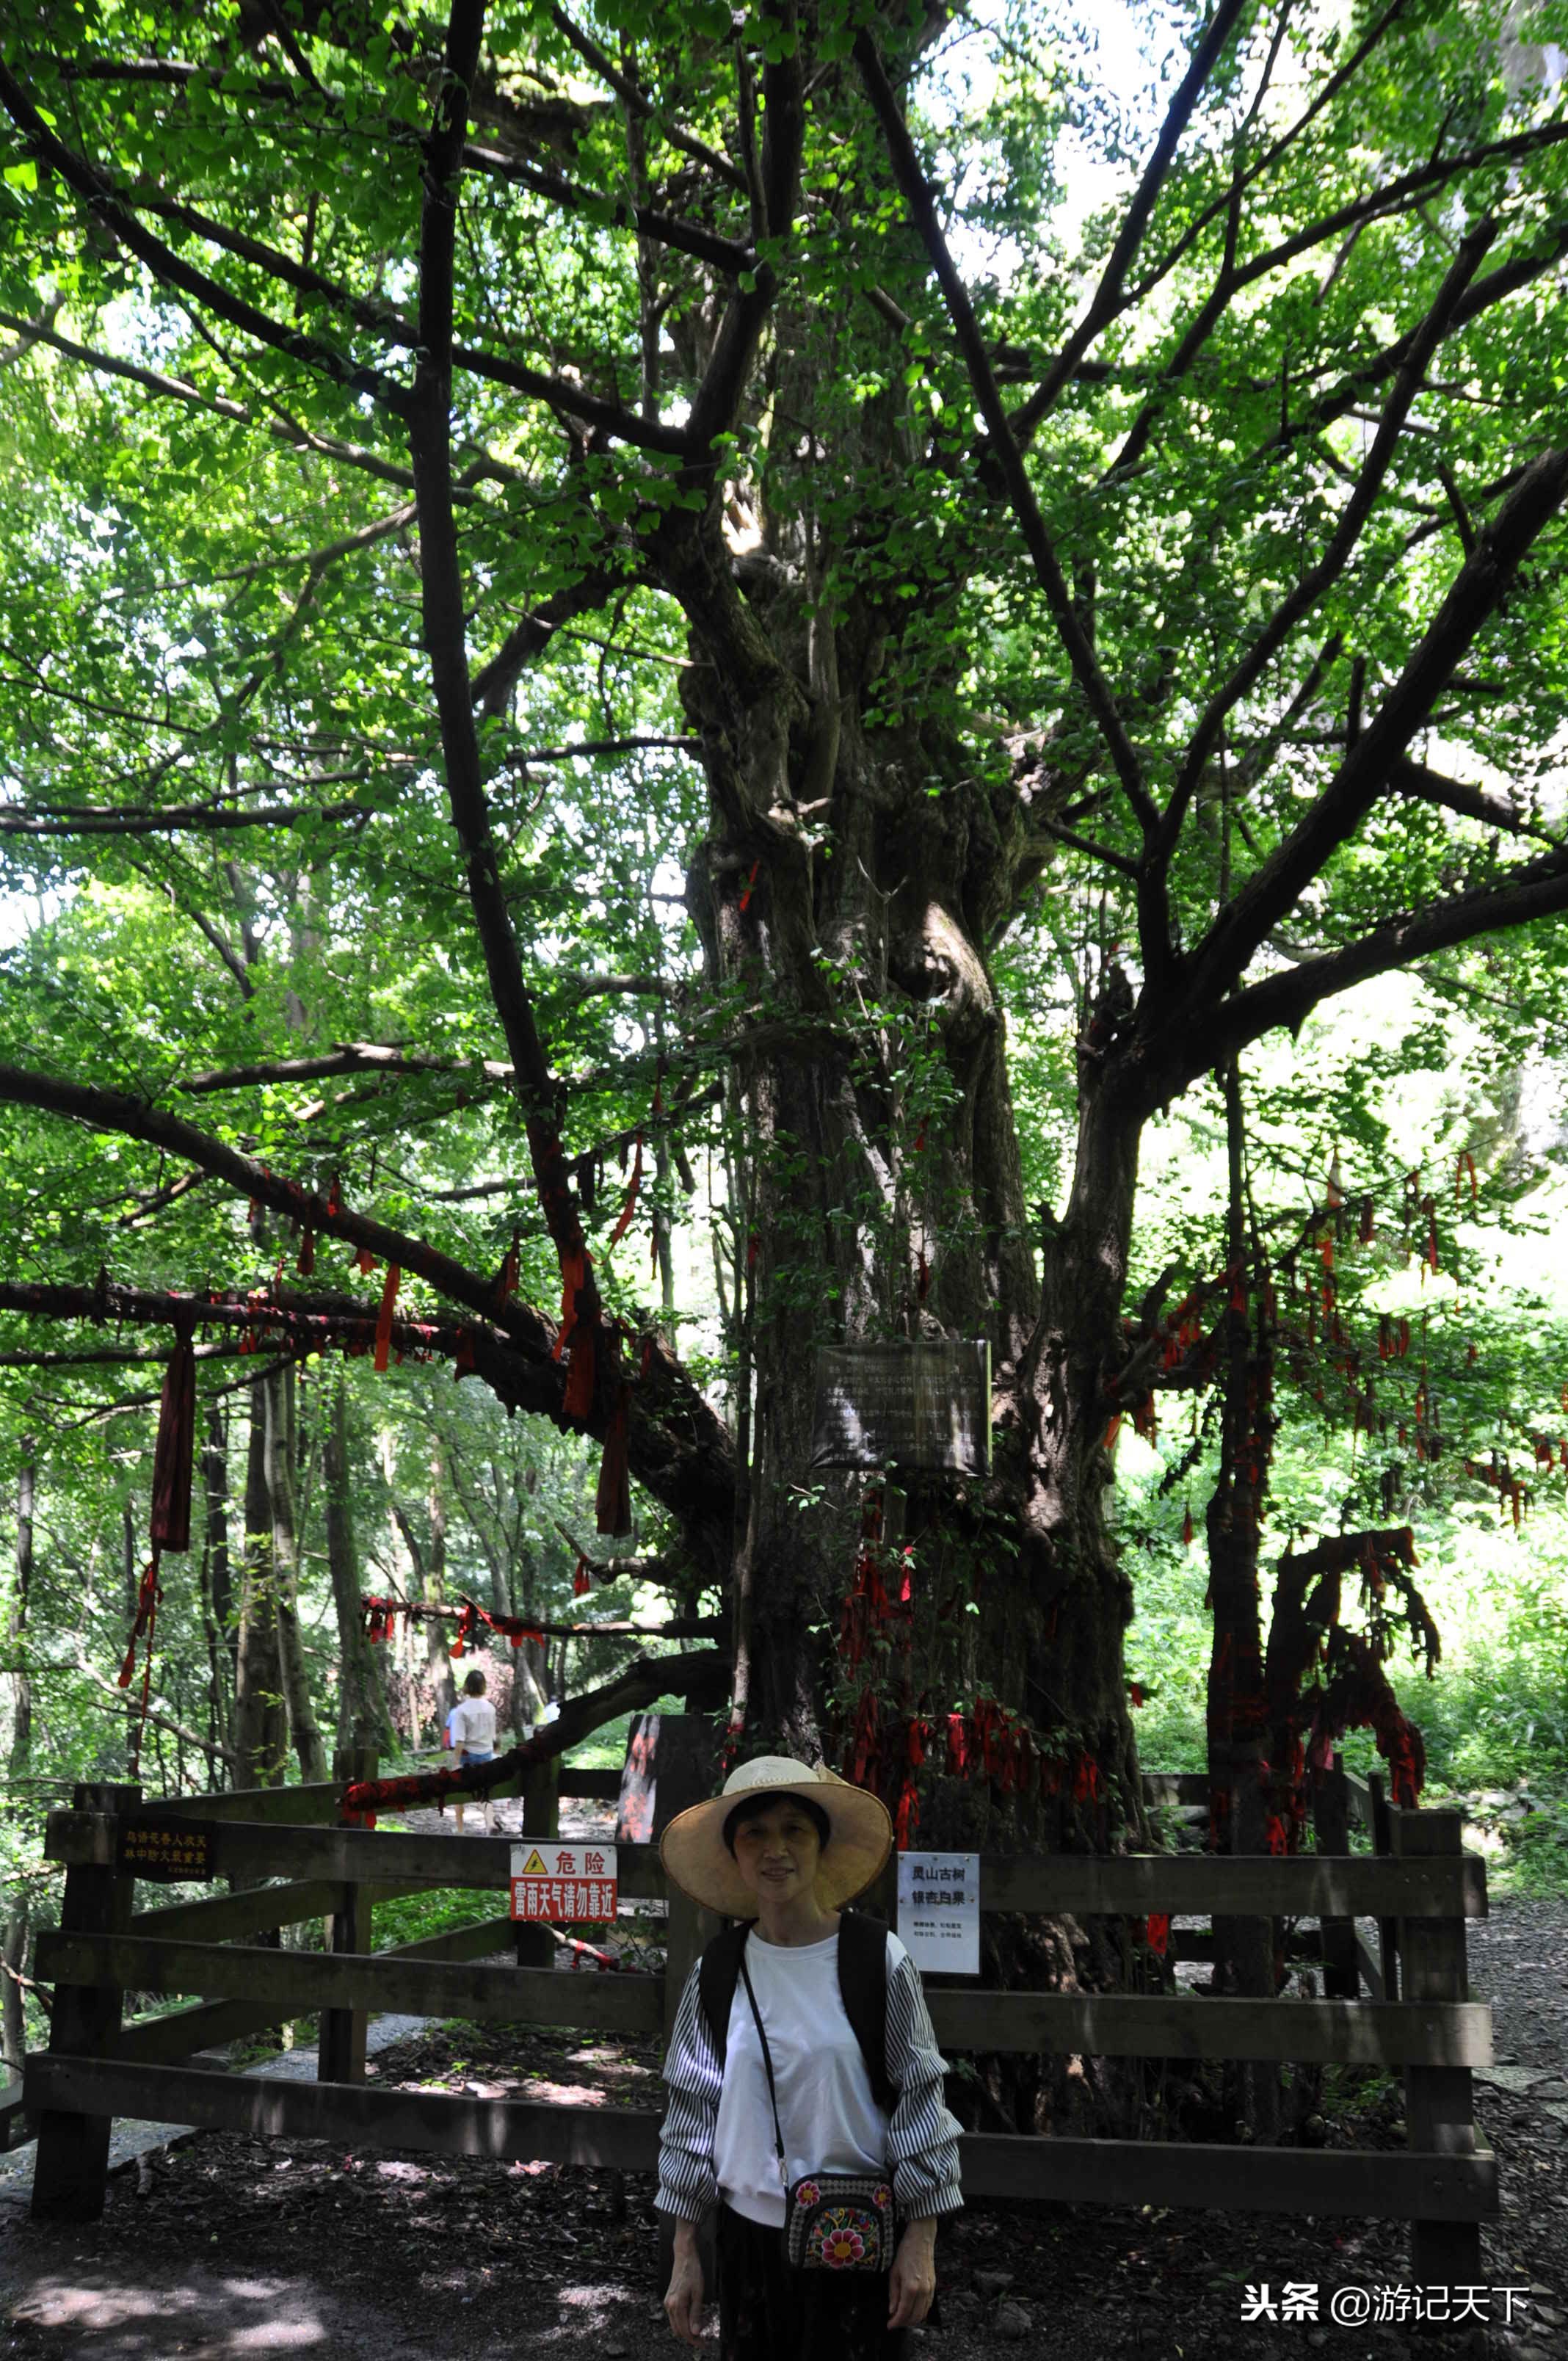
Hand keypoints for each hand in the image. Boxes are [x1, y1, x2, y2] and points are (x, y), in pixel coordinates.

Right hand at [664, 2226, 706, 2347]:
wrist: (684, 2256)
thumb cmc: (693, 2272)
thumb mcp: (699, 2293)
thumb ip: (696, 2313)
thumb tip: (696, 2332)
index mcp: (677, 2304)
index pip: (685, 2330)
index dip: (694, 2340)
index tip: (703, 2344)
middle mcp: (669, 2305)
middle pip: (678, 2330)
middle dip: (691, 2336)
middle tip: (703, 2337)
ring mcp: (667, 2302)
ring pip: (676, 2325)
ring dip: (687, 2329)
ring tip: (700, 2326)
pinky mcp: (669, 2299)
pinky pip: (675, 2317)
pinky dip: (683, 2321)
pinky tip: (693, 2316)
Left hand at [888, 2220, 937, 2328]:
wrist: (921, 2239)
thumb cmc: (905, 2253)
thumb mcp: (894, 2272)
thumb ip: (893, 2294)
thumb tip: (892, 2311)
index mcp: (911, 2287)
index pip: (903, 2313)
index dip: (895, 2322)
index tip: (889, 2325)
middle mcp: (923, 2291)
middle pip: (914, 2317)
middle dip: (903, 2323)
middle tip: (894, 2322)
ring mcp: (930, 2289)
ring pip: (923, 2313)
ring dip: (912, 2319)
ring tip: (902, 2317)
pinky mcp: (934, 2286)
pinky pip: (928, 2306)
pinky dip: (920, 2312)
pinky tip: (912, 2309)